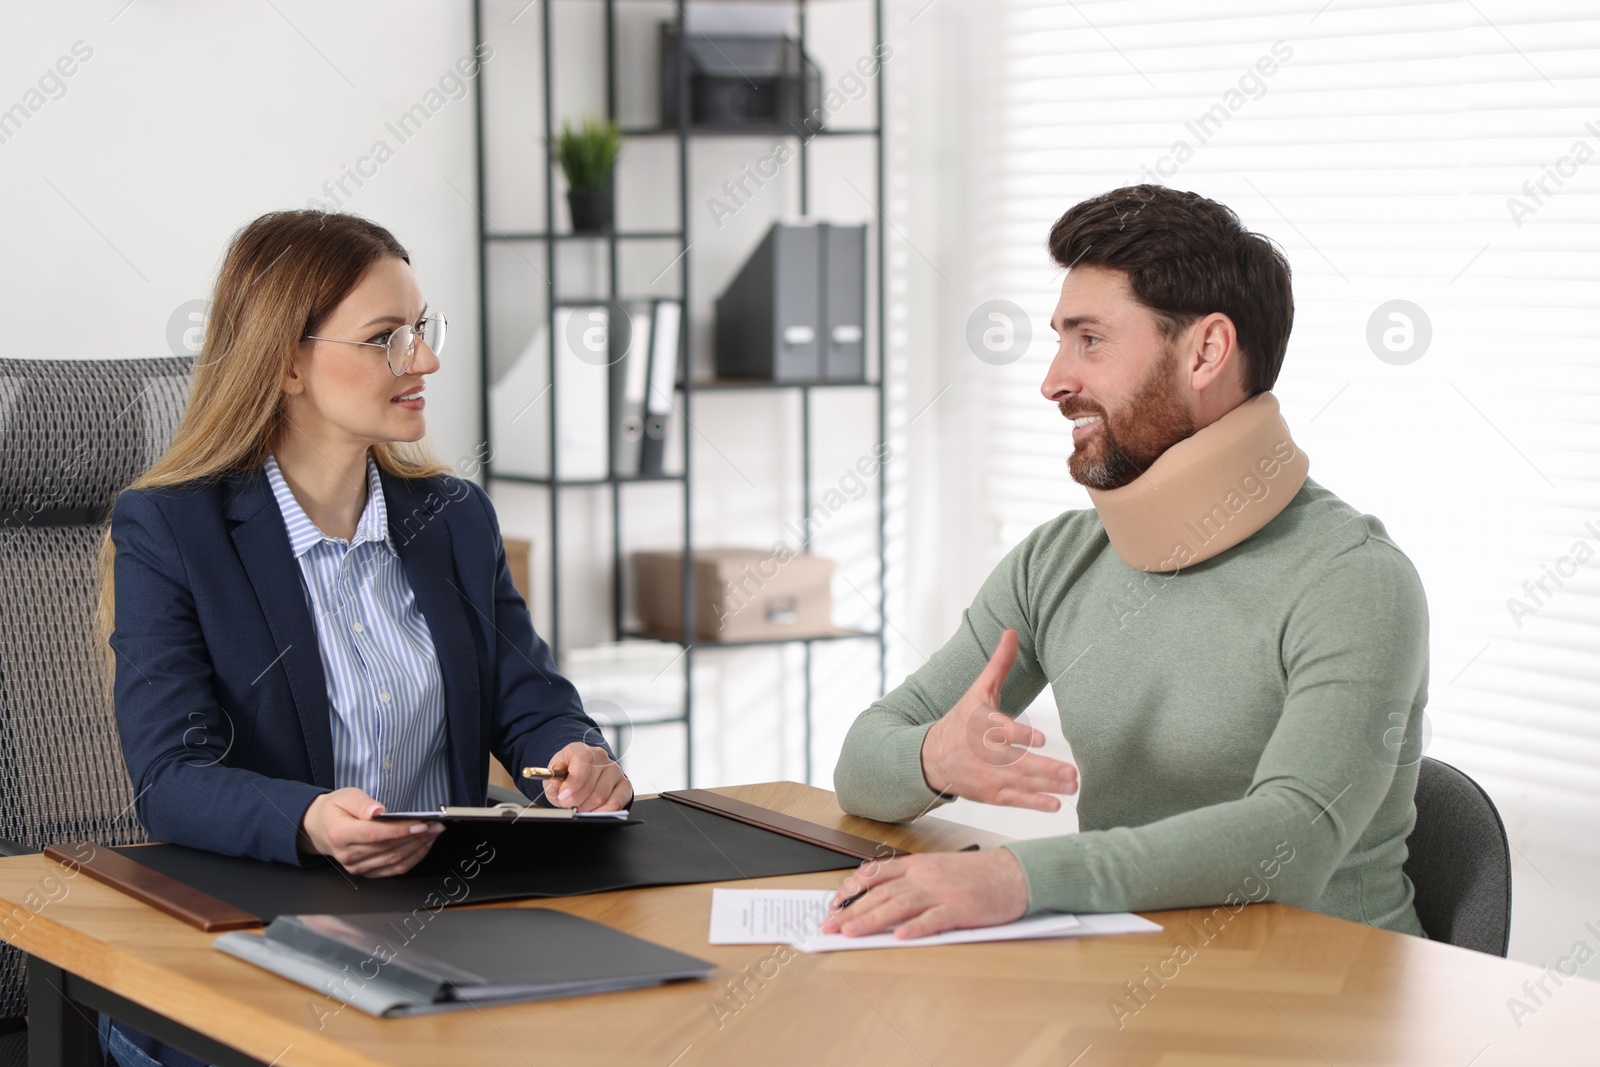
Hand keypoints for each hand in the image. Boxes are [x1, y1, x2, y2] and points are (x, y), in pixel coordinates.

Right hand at [298, 787, 442, 877]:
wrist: (322, 829)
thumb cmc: (336, 810)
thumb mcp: (345, 796)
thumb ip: (361, 803)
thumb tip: (377, 811)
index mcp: (340, 834)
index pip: (374, 834)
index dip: (400, 830)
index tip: (422, 824)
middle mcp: (347, 855)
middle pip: (388, 849)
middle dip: (417, 837)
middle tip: (437, 825)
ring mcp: (356, 867)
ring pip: (393, 861)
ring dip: (418, 848)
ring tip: (433, 833)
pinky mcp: (366, 872)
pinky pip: (393, 870)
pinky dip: (412, 858)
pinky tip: (423, 846)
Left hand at [541, 742, 631, 810]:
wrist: (579, 776)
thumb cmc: (565, 776)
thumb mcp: (553, 777)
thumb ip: (552, 780)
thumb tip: (558, 783)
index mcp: (580, 749)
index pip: (583, 760)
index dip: (573, 782)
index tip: (563, 796)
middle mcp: (600, 756)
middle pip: (590, 785)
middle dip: (575, 801)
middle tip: (568, 804)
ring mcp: (614, 769)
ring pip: (601, 796)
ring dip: (586, 808)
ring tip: (579, 806)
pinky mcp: (624, 783)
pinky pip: (616, 803)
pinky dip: (602, 812)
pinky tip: (592, 810)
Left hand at [819, 849, 1029, 938]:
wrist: (1015, 873)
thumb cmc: (978, 874)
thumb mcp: (939, 868)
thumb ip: (912, 879)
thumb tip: (880, 894)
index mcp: (919, 865)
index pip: (876, 875)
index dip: (852, 890)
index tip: (834, 904)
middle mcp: (925, 876)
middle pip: (881, 893)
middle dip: (852, 910)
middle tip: (830, 925)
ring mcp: (942, 892)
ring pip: (899, 905)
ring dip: (871, 919)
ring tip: (850, 932)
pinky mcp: (961, 908)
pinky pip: (934, 919)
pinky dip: (915, 928)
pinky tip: (899, 936)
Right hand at [919, 628, 1078, 810]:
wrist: (931, 758)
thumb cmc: (961, 721)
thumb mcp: (977, 691)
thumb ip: (998, 664)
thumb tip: (1010, 631)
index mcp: (981, 725)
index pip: (1001, 731)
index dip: (1021, 735)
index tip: (1041, 739)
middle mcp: (984, 753)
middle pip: (1016, 762)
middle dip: (1044, 769)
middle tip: (1071, 772)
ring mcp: (988, 776)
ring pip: (1020, 783)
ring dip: (1047, 786)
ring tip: (1072, 786)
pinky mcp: (991, 794)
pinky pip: (1015, 800)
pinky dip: (1035, 803)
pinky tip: (1055, 804)